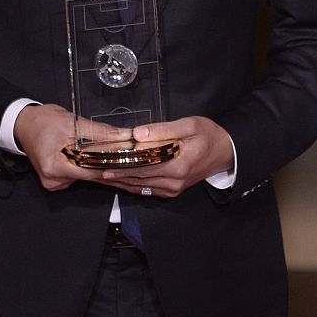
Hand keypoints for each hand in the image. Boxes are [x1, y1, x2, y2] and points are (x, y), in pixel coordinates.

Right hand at [14, 102, 121, 191]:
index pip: (91, 172)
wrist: (25, 124)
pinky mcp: (56, 178)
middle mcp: (52, 179)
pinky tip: (93, 157)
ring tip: (108, 154)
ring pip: (84, 175)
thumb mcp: (74, 123)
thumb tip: (125, 136)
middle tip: (126, 156)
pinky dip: (86, 165)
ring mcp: (53, 181)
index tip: (129, 162)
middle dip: (106, 165)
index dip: (112, 166)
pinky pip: (77, 174)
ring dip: (96, 165)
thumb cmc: (43, 122)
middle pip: (89, 175)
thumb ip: (101, 132)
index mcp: (54, 167)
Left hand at [99, 116, 234, 198]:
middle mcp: (174, 181)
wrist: (226, 152)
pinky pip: (144, 189)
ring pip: (137, 185)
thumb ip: (163, 130)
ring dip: (117, 180)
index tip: (100, 160)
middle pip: (136, 177)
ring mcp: (172, 189)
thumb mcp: (190, 125)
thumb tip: (137, 135)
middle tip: (91, 165)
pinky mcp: (170, 192)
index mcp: (178, 164)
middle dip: (113, 171)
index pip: (141, 165)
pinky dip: (128, 183)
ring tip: (97, 172)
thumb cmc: (209, 135)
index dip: (119, 162)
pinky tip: (115, 178)